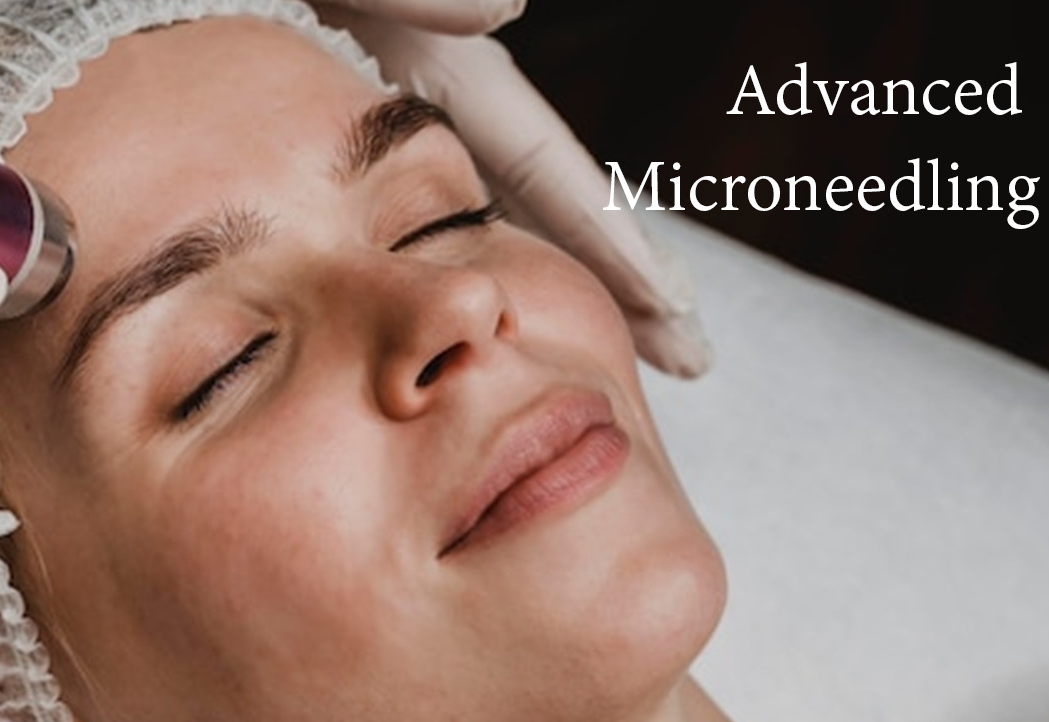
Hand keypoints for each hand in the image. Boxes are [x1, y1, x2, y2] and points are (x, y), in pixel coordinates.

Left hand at [313, 0, 712, 377]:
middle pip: (556, 209)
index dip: (614, 241)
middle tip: (688, 359)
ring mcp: (412, 133)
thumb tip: (509, 11)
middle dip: (627, 286)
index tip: (671, 307)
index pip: (553, 171)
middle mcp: (448, 109)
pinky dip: (467, 285)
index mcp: (451, 77)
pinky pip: (423, 238)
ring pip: (497, 229)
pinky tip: (483, 331)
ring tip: (621, 360)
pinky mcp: (359, 160)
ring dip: (554, 292)